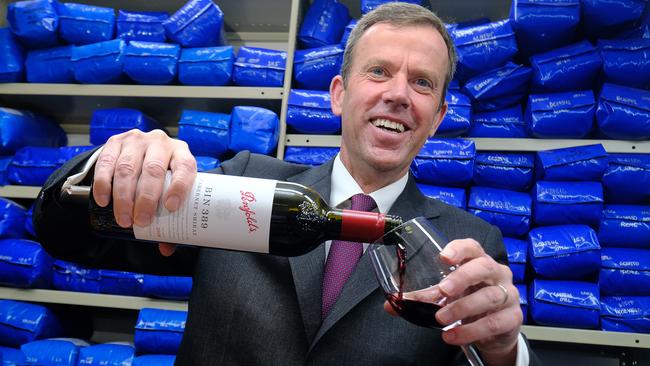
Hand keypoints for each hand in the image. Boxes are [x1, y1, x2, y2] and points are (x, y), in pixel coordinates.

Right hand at [92, 129, 196, 255]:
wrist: (140, 152)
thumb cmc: (161, 177)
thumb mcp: (170, 190)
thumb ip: (171, 217)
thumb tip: (166, 248)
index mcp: (181, 153)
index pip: (185, 167)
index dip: (179, 187)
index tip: (170, 208)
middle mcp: (160, 142)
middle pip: (153, 170)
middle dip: (146, 199)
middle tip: (140, 222)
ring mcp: (137, 140)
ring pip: (128, 168)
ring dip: (123, 196)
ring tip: (123, 219)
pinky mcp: (115, 141)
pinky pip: (106, 162)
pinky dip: (103, 184)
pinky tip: (104, 201)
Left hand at [435, 239, 520, 364]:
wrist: (496, 329)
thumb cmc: (469, 301)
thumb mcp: (447, 297)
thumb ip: (423, 298)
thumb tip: (391, 305)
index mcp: (479, 261)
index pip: (472, 247)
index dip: (459, 249)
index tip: (444, 256)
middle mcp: (497, 274)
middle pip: (484, 267)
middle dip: (462, 277)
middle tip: (443, 291)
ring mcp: (508, 294)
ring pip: (489, 297)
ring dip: (462, 308)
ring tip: (441, 318)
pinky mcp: (513, 318)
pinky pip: (494, 322)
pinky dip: (471, 331)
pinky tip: (453, 336)